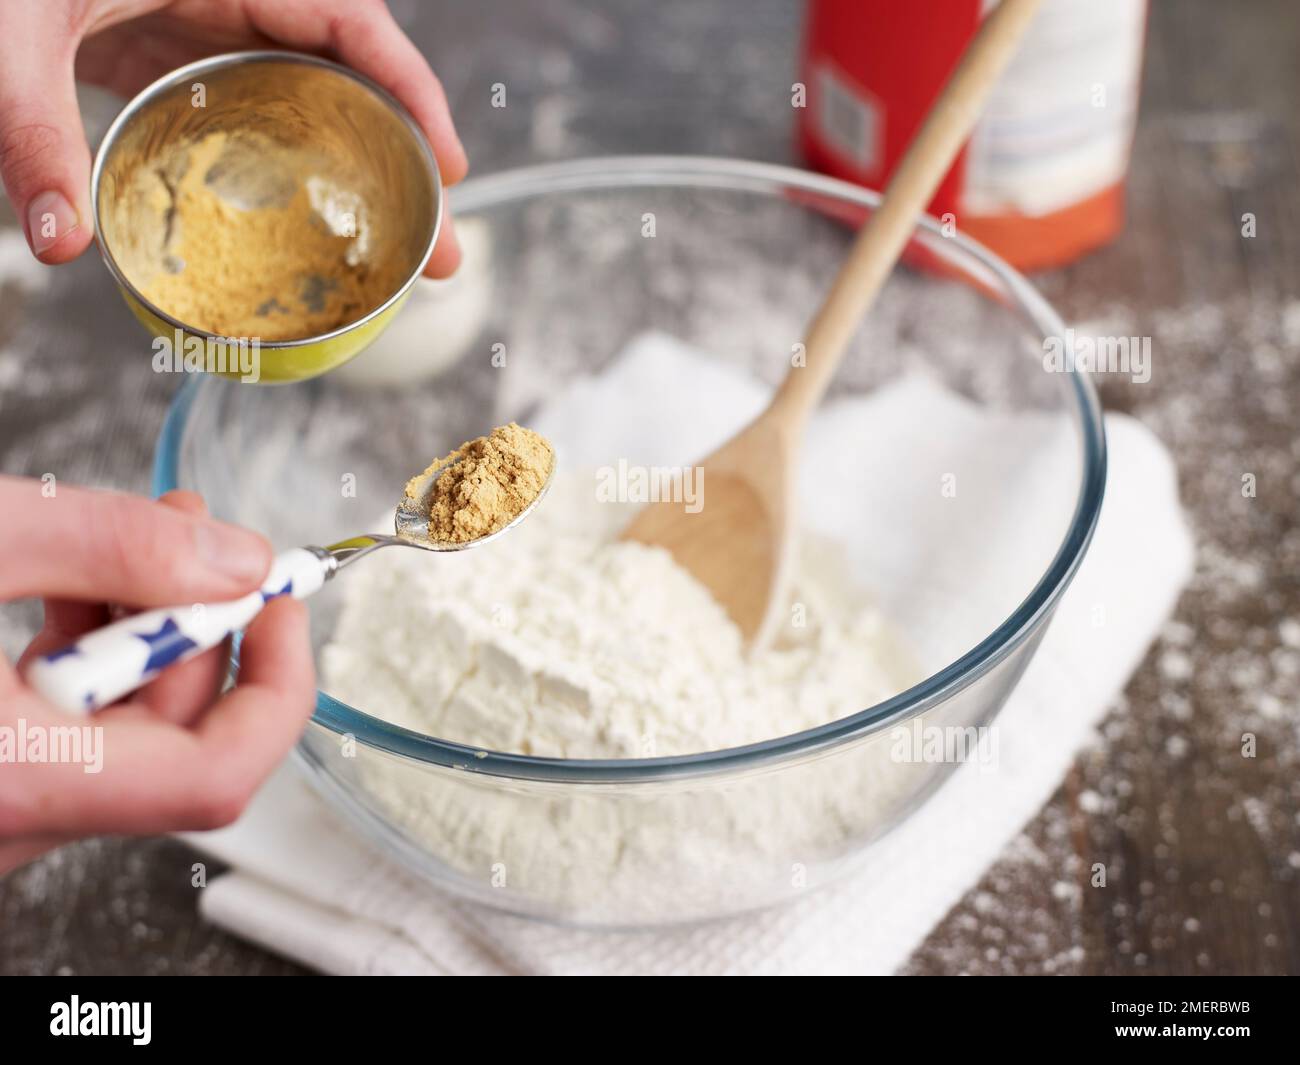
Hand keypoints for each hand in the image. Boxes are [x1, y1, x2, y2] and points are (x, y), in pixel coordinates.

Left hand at [0, 0, 467, 275]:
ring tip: (386, 238)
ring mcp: (196, 13)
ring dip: (351, 159)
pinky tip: (299, 209)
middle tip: (432, 245)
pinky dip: (288, 153)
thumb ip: (32, 130)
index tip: (448, 166)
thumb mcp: (10, 32)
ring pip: (306, 87)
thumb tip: (62, 242)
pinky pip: (250, 97)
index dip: (411, 93)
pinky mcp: (162, 37)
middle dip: (399, 154)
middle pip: (345, 71)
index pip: (350, 21)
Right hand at [0, 477, 315, 872]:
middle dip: (201, 620)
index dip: (277, 682)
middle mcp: (8, 816)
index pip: (217, 775)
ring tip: (132, 532)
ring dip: (141, 626)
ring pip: (114, 726)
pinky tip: (75, 583)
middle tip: (194, 528)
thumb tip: (237, 561)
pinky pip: (59, 727)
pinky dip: (83, 655)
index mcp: (18, 778)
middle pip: (171, 735)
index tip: (282, 600)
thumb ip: (108, 547)